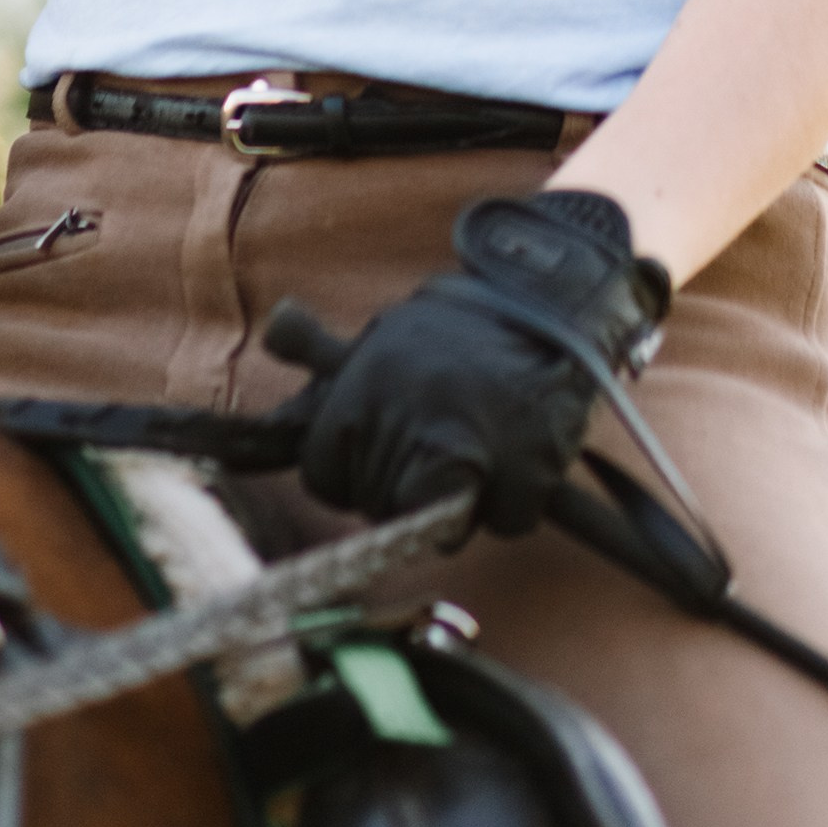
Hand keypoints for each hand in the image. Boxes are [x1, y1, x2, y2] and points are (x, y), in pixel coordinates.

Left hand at [278, 188, 669, 537]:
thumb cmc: (458, 330)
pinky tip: (516, 451)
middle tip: (439, 437)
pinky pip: (504, 520)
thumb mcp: (386, 334)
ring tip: (478, 441)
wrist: (552, 301)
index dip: (351, 468)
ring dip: (459, 499)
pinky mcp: (526, 473)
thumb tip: (276, 327)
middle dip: (402, 485)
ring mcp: (469, 450)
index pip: (323, 475)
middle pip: (378, 505)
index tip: (383, 443)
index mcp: (363, 388)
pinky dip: (513, 499)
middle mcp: (408, 421)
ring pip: (440, 526)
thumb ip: (324, 350)